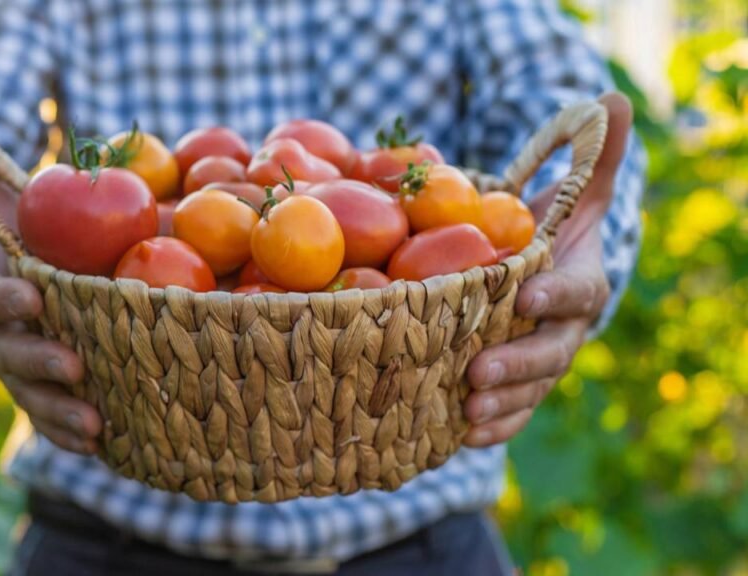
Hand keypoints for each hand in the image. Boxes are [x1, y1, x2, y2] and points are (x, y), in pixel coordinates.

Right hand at [0, 114, 101, 453]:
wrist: (26, 264)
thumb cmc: (12, 222)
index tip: (31, 294)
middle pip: (6, 353)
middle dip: (36, 362)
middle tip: (72, 366)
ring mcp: (20, 361)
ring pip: (31, 392)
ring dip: (59, 410)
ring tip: (94, 422)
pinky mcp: (47, 384)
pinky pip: (54, 413)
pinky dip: (71, 431)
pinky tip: (103, 442)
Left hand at [463, 93, 633, 446]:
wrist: (545, 275)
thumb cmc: (554, 231)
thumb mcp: (573, 191)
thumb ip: (591, 155)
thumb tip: (610, 99)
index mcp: (578, 282)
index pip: (576, 291)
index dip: (556, 295)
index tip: (529, 295)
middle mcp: (562, 329)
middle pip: (548, 353)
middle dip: (517, 365)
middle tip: (478, 372)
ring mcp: (538, 361)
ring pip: (526, 391)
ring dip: (500, 406)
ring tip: (465, 414)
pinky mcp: (513, 384)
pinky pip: (507, 410)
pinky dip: (489, 426)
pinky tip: (458, 436)